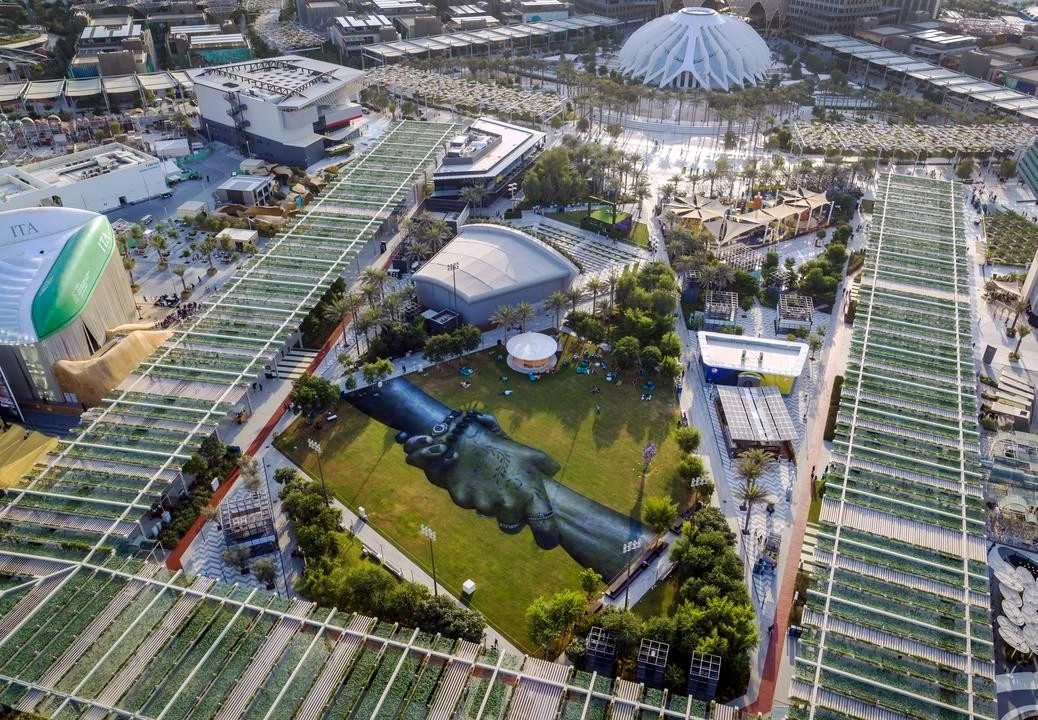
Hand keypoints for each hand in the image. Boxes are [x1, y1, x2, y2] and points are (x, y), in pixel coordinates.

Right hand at [396, 410, 560, 549]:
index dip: (547, 538)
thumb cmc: (501, 448)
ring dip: (492, 504)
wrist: (463, 439)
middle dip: (511, 514)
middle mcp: (509, 504)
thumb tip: (554, 471)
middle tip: (506, 494)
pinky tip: (473, 479)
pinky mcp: (465, 502)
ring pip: (492, 514)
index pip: (545, 528)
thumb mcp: (527, 454)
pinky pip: (472, 506)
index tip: (547, 540)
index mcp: (529, 494)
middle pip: (513, 525)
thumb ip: (545, 465)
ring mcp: (485, 505)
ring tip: (488, 481)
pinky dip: (473, 497)